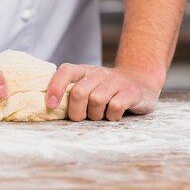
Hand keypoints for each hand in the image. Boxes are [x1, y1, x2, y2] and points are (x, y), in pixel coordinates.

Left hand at [45, 64, 161, 120]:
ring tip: (100, 116)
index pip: (66, 71)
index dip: (55, 87)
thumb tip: (49, 108)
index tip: (50, 106)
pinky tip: (114, 115)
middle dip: (76, 112)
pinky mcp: (132, 91)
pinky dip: (112, 116)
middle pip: (79, 92)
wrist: (140, 81)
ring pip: (97, 100)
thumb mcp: (88, 85)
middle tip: (81, 118)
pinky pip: (116, 106)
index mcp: (85, 71)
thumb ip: (71, 92)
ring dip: (95, 115)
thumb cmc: (106, 90)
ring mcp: (117, 80)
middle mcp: (99, 73)